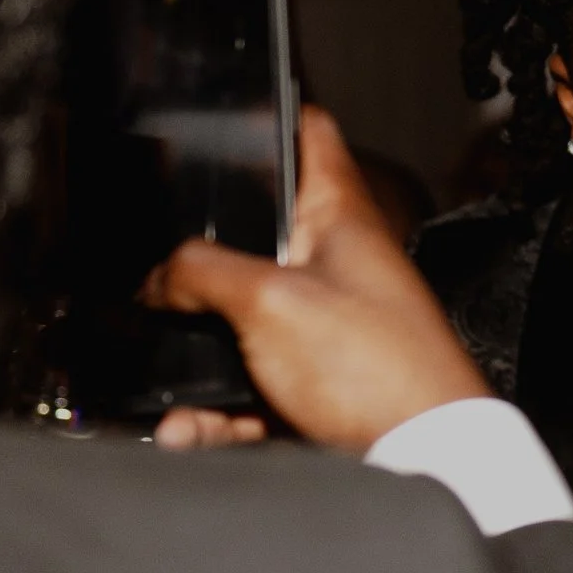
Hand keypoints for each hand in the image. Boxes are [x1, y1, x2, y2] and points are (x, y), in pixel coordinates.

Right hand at [147, 105, 487, 455]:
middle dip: (195, 263)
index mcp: (339, 217)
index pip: (309, 136)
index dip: (270, 114)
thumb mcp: (270, 301)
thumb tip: (157, 276)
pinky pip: (248, 391)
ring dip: (194, 359)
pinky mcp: (316, 386)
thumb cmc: (376, 367)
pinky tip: (189, 430)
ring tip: (164, 387)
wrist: (421, 461)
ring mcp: (326, 326)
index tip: (221, 110)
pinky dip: (216, 414)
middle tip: (150, 278)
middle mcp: (335, 265)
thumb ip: (201, 274)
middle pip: (253, 238)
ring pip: (240, 325)